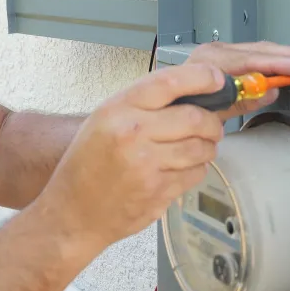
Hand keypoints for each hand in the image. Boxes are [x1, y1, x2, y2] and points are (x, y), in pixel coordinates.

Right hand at [38, 63, 227, 251]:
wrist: (72, 213)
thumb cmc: (87, 164)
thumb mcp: (104, 120)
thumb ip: (142, 104)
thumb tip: (190, 92)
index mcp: (118, 109)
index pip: (169, 82)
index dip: (201, 77)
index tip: (217, 79)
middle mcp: (133, 133)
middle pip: (194, 118)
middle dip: (212, 122)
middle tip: (212, 127)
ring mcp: (146, 165)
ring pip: (200, 148)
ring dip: (208, 148)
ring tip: (200, 149)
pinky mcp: (157, 192)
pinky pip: (194, 174)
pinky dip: (196, 170)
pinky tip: (182, 169)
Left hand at [184, 40, 289, 118]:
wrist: (165, 108)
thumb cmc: (183, 110)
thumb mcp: (211, 113)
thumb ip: (239, 101)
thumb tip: (269, 91)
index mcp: (209, 63)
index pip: (252, 60)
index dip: (281, 63)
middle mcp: (216, 51)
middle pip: (262, 50)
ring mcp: (221, 51)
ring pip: (263, 49)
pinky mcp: (228, 55)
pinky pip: (258, 53)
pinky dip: (279, 57)